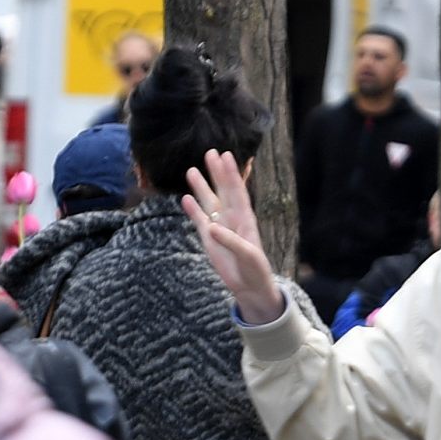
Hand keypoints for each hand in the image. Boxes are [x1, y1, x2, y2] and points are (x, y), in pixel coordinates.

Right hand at [179, 151, 282, 323]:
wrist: (250, 287)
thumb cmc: (255, 270)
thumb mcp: (247, 256)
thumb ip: (231, 241)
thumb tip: (211, 227)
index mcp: (245, 218)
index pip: (237, 191)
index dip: (231, 174)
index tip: (225, 156)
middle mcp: (232, 218)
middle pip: (222, 190)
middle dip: (216, 172)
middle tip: (210, 152)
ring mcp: (219, 227)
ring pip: (208, 202)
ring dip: (201, 187)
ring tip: (191, 170)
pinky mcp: (209, 239)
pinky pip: (199, 220)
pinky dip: (192, 210)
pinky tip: (185, 198)